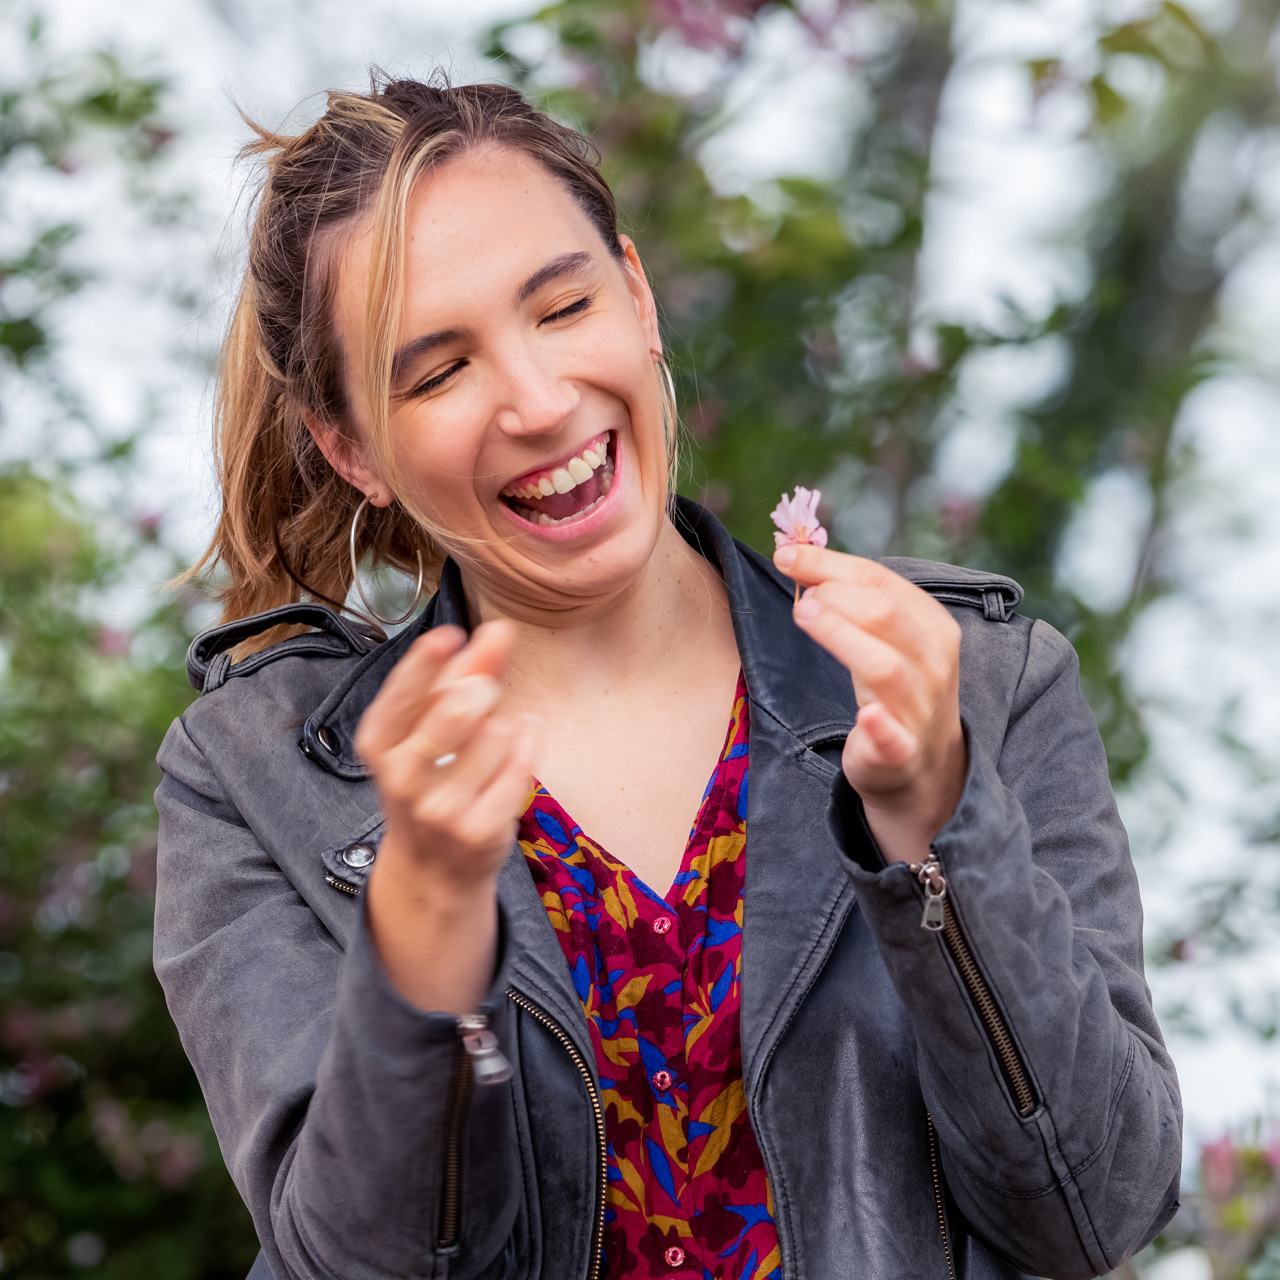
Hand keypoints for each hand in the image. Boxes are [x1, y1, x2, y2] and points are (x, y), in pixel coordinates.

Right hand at [354, 621, 539, 1011]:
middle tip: (486, 692)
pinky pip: (519, 769)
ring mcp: (439, 810)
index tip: (450, 636)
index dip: (425, 663)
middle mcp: (401, 778)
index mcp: (379, 744)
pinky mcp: (477, 831)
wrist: (435, 868)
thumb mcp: (431, 728)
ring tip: (499, 738)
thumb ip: (463, 675)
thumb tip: (498, 629)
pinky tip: (525, 739)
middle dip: (479, 689)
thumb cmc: (435, 780)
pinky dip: (529, 746)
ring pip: (494, 736)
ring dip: (507, 726)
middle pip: (451, 711)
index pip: (399, 695)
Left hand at [774, 544, 965, 864]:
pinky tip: (866, 715)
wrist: (924, 765)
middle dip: (836, 594)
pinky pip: (896, 738)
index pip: (880, 581)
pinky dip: (881, 727)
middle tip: (797, 593)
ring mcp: (920, 707)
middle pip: (885, 614)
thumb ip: (851, 598)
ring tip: (805, 614)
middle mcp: (932, 661)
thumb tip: (796, 555)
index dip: (830, 564)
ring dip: (842, 636)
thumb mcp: (886, 638)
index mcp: (931, 625)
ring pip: (884, 666)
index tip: (786, 554)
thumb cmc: (895, 687)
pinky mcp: (902, 752)